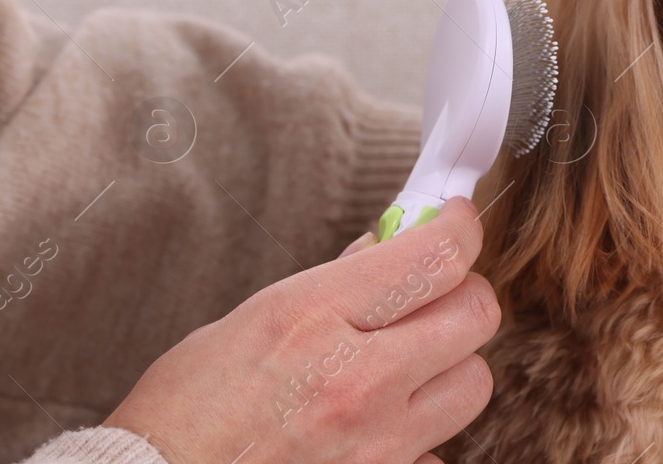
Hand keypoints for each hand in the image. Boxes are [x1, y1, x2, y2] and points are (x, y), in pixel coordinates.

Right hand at [106, 197, 499, 463]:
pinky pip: (441, 447)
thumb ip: (333, 282)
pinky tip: (382, 425)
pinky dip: (423, 433)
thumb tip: (387, 245)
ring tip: (407, 365)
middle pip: (477, 313)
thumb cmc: (185, 410)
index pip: (438, 256)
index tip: (453, 221)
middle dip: (460, 294)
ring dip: (450, 365)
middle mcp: (360, 378)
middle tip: (432, 294)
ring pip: (474, 381)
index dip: (459, 228)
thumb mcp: (252, 318)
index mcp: (318, 317)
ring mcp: (379, 440)